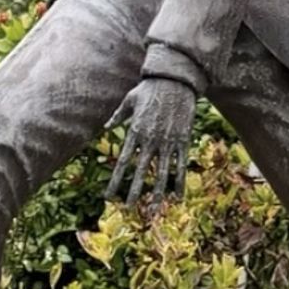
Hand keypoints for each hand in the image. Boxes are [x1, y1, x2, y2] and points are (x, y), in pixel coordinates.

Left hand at [107, 78, 196, 212]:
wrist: (175, 80)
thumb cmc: (150, 88)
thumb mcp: (129, 100)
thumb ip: (117, 116)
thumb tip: (106, 127)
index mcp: (135, 131)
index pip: (123, 162)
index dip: (116, 180)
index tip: (109, 195)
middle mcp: (150, 140)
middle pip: (141, 171)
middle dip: (135, 191)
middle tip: (128, 208)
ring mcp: (168, 141)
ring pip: (162, 172)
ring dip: (158, 193)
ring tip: (153, 209)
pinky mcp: (182, 139)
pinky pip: (181, 165)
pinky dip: (179, 181)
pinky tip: (177, 196)